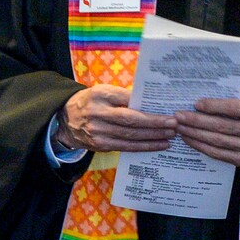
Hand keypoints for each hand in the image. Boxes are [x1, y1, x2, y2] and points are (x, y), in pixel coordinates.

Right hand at [56, 84, 176, 152]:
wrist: (65, 119)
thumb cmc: (92, 101)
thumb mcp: (104, 92)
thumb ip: (124, 96)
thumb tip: (153, 102)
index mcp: (100, 95)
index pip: (128, 100)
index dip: (148, 108)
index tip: (167, 110)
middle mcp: (98, 113)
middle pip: (131, 121)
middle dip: (155, 124)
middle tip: (174, 124)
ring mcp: (98, 132)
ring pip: (130, 136)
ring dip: (153, 137)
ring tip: (171, 135)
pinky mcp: (100, 145)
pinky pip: (126, 147)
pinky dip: (144, 147)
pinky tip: (158, 145)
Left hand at [175, 97, 239, 170]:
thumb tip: (210, 100)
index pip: (235, 108)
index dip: (214, 106)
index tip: (196, 103)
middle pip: (222, 126)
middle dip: (197, 121)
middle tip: (179, 116)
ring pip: (217, 141)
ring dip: (195, 134)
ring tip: (181, 128)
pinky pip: (219, 154)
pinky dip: (202, 147)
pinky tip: (191, 140)